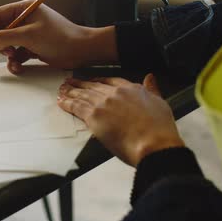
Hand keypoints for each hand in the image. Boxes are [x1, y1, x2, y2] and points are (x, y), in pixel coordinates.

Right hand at [0, 0, 117, 73]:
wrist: (82, 50)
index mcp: (24, 8)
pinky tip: (19, 68)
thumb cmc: (58, 38)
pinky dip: (16, 62)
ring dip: (7, 56)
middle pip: (0, 32)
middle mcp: (25, 19)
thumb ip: (6, 37)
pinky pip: (17, 54)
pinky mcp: (33, 46)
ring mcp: (29, 33)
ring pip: (7, 45)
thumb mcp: (29, 36)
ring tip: (14, 62)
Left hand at [57, 74, 184, 166]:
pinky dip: (67, 103)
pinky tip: (61, 101)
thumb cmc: (160, 129)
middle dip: (81, 84)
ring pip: (83, 94)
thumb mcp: (160, 103)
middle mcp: (115, 93)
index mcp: (131, 89)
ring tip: (62, 89)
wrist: (153, 144)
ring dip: (70, 91)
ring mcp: (103, 103)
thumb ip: (152, 89)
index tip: (91, 81)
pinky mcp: (94, 116)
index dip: (99, 80)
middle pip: (93, 86)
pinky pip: (76, 107)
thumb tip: (150, 77)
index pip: (111, 80)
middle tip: (70, 82)